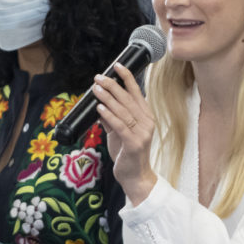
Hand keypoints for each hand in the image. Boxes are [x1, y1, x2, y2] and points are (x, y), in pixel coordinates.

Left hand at [92, 64, 157, 203]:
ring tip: (96, 89)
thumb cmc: (128, 155)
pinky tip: (100, 108)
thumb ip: (111, 119)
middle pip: (128, 99)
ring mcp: (142, 133)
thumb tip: (100, 105)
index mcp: (146, 117)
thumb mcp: (118, 133)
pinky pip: (120, 125)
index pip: (137, 92)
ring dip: (107, 98)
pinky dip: (109, 115)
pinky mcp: (134, 143)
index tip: (117, 66)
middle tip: (99, 78)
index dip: (127, 78)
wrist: (135, 177)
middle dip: (112, 86)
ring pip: (123, 110)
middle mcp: (147, 122)